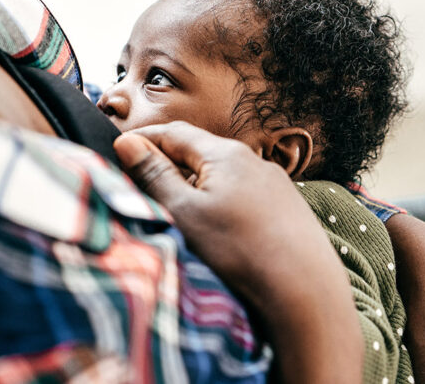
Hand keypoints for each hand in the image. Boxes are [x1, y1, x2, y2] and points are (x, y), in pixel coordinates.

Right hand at [114, 121, 362, 383]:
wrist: (305, 291)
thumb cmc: (240, 249)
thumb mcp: (184, 212)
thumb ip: (154, 174)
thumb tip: (127, 143)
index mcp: (225, 153)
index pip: (174, 132)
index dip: (143, 140)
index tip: (118, 150)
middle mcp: (253, 160)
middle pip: (199, 153)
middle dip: (167, 164)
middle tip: (138, 183)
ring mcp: (274, 185)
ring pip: (222, 177)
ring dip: (195, 187)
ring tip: (174, 211)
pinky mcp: (286, 210)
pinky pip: (243, 196)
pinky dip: (220, 204)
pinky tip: (215, 230)